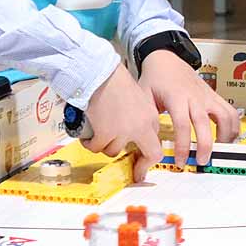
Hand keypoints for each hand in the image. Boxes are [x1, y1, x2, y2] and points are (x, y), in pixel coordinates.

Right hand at [83, 63, 161, 182]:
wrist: (100, 74)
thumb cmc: (116, 83)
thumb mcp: (138, 101)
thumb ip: (140, 121)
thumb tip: (136, 140)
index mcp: (150, 118)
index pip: (156, 147)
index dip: (149, 161)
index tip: (141, 170)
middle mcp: (140, 127)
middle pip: (148, 154)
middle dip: (138, 166)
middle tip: (131, 171)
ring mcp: (123, 131)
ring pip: (114, 150)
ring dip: (105, 144)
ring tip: (100, 131)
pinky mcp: (105, 132)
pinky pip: (96, 147)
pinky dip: (90, 143)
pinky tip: (88, 135)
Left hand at [138, 49, 240, 167]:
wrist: (166, 58)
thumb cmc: (155, 78)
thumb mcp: (144, 97)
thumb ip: (148, 119)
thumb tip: (152, 143)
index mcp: (176, 97)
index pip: (182, 125)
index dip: (183, 146)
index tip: (181, 161)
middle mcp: (194, 97)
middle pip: (205, 124)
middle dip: (206, 146)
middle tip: (202, 161)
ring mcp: (207, 95)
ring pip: (225, 116)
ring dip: (225, 136)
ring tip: (220, 150)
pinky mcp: (214, 95)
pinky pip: (230, 110)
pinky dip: (234, 125)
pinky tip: (228, 138)